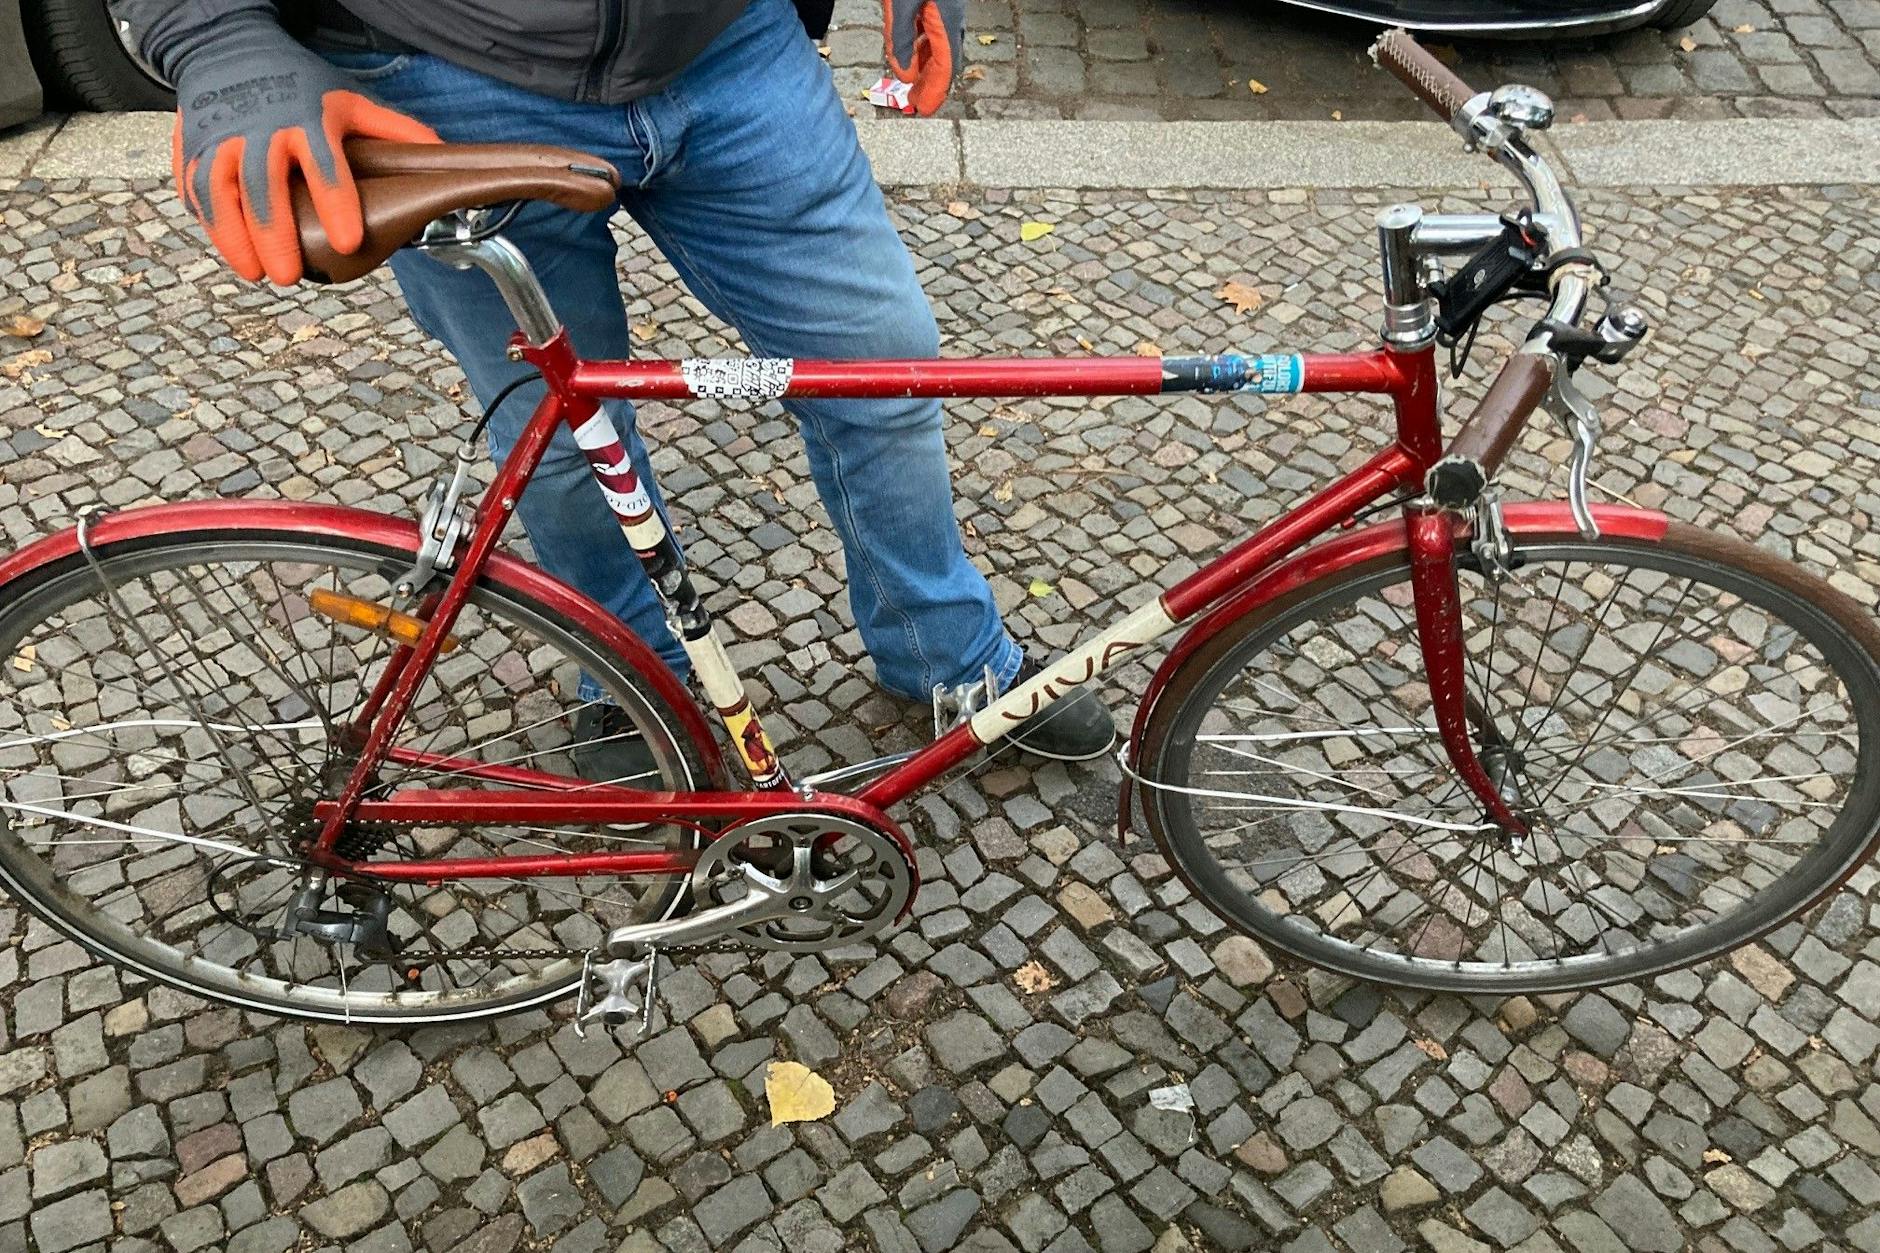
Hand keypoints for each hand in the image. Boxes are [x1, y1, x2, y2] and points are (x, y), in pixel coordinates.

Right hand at [171, 17, 436, 284]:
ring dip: (234, 237)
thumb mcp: (348, 99)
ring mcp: (220, 135)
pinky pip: (195, 186)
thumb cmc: (299, 84)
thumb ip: (391, 129)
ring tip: (254, 274)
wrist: (229, 45)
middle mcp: (260, 127)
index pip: (325, 165)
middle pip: (264, 186)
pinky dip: (209, 221)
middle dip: (276, 234)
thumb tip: (440, 152)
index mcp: (306, 118)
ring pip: (219, 190)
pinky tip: (230, 248)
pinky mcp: (190, 143)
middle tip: (290, 276)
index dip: (337, 204)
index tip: (349, 242)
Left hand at [882, 0, 964, 116]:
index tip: (924, 109)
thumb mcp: (901, 4)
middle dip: (930, 84)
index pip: (944, 68)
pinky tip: (911, 50)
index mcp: (947, 22)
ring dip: (925, 66)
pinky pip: (932, 30)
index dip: (934, 92)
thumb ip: (901, 39)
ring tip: (912, 81)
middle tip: (916, 102)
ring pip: (938, 46)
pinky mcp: (939, 1)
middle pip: (943, 60)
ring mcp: (947, 9)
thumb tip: (905, 76)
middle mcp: (952, 18)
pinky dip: (922, 47)